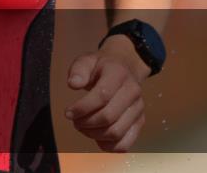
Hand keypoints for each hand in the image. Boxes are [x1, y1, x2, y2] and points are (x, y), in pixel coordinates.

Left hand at [64, 35, 150, 151]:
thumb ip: (78, 70)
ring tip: (83, 127)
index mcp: (118, 74)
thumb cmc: (101, 67)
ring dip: (94, 135)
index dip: (82, 107)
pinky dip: (107, 146)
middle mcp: (133, 92)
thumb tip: (73, 84)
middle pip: (108, 117)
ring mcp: (138, 109)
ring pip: (116, 133)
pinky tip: (96, 136)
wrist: (124, 68)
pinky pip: (124, 144)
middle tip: (74, 120)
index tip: (68, 112)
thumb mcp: (87, 61)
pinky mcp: (139, 123)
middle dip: (86, 123)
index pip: (102, 95)